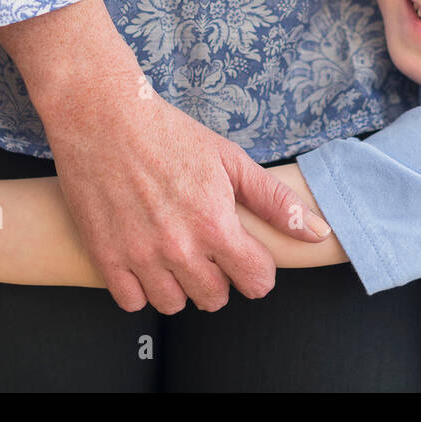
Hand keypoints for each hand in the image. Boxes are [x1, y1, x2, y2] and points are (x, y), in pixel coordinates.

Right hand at [42, 83, 331, 314]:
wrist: (102, 117)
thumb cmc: (168, 133)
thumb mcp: (230, 159)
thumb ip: (275, 201)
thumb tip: (319, 233)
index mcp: (215, 224)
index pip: (256, 282)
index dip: (256, 268)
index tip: (245, 252)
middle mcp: (179, 248)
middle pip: (215, 298)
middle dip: (219, 276)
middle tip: (206, 246)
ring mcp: (140, 256)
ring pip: (174, 304)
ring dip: (179, 284)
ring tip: (174, 251)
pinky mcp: (105, 257)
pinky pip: (132, 302)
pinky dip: (140, 287)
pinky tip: (145, 258)